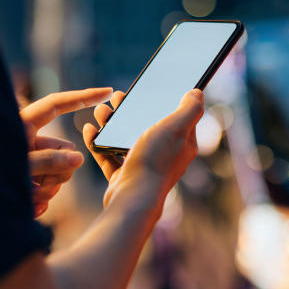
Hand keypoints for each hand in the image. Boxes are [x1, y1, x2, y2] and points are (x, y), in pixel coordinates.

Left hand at [20, 87, 112, 216]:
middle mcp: (28, 141)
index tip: (107, 91)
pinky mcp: (28, 182)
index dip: (83, 96)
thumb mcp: (19, 167)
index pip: (58, 104)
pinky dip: (41, 201)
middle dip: (58, 171)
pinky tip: (29, 210)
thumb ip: (50, 160)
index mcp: (23, 125)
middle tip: (38, 187)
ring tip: (26, 200)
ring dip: (47, 190)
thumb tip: (78, 158)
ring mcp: (30, 162)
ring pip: (58, 173)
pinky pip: (48, 190)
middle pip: (64, 149)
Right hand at [82, 89, 203, 207]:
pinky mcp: (124, 177)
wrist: (133, 198)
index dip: (161, 101)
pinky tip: (89, 129)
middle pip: (146, 126)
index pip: (175, 117)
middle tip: (117, 97)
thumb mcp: (176, 128)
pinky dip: (99, 142)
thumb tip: (198, 93)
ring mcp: (143, 167)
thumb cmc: (156, 162)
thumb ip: (189, 109)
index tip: (146, 89)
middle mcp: (164, 156)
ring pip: (125, 139)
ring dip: (111, 123)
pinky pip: (109, 156)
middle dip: (130, 110)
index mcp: (181, 144)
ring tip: (100, 111)